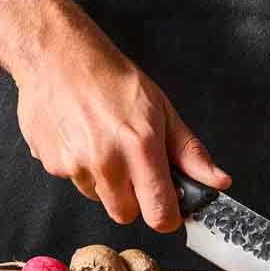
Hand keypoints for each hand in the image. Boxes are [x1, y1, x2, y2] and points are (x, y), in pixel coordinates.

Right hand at [13, 19, 230, 230]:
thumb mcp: (161, 109)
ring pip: (98, 198)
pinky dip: (80, 167)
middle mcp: (106, 162)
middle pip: (126, 215)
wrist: (56, 55)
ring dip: (104, 182)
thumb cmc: (110, 77)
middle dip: (133, 199)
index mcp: (140, 147)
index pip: (159, 215)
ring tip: (102, 142)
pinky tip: (80, 137)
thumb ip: (189, 152)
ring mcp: (74, 165)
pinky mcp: (50, 164)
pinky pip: (73, 181)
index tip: (167, 206)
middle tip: (132, 165)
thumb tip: (219, 181)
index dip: (167, 215)